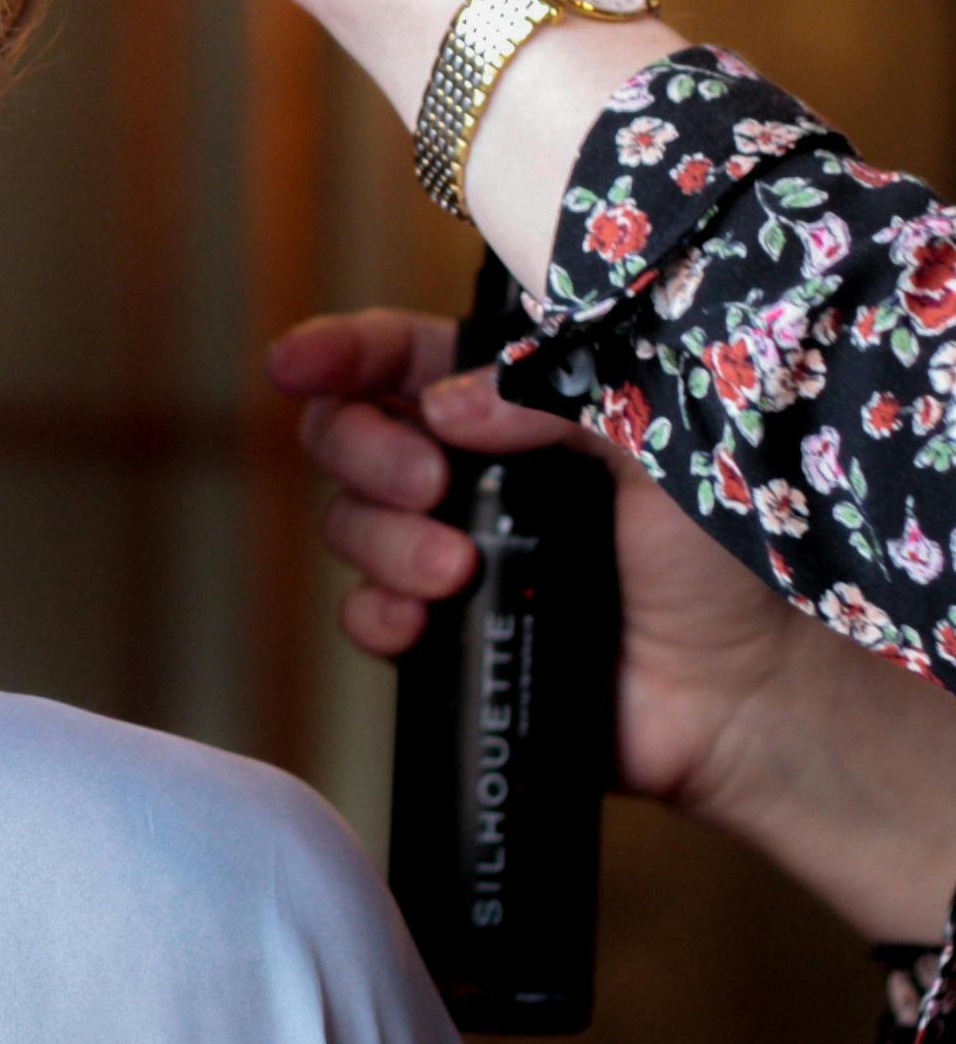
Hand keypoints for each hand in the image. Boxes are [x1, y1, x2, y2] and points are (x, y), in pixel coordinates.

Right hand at [272, 307, 788, 814]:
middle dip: (365, 449)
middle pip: (349, 431)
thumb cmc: (726, 559)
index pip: (404, 355)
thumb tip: (445, 407)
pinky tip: (419, 620)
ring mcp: (452, 550)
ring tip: (454, 569)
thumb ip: (556, 398)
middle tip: (429, 482)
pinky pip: (363, 613)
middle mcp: (472, 472)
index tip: (294, 363)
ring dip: (383, 539)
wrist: (750, 693)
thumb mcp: (659, 439)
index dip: (339, 350)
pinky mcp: (448, 631)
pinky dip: (375, 612)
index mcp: (516, 407)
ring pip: (348, 521)